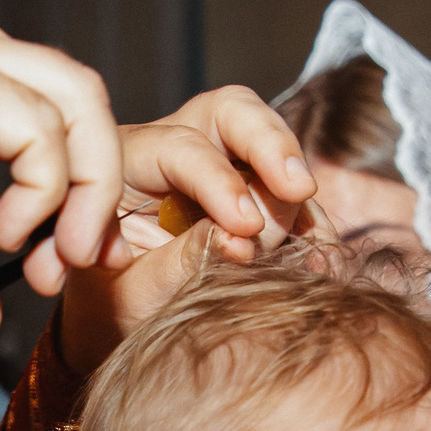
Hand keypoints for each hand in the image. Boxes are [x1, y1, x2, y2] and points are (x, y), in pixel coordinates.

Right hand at [0, 2, 122, 341]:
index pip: (52, 109)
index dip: (72, 186)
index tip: (54, 260)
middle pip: (81, 100)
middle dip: (95, 187)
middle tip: (77, 261)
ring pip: (80, 104)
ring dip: (85, 191)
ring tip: (55, 257)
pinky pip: (41, 131)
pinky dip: (44, 190)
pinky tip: (6, 234)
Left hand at [38, 86, 317, 375]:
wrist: (119, 317)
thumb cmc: (112, 303)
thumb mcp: (132, 293)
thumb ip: (176, 265)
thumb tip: (239, 242)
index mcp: (124, 162)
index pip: (179, 148)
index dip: (218, 182)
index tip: (245, 227)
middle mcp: (172, 145)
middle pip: (230, 113)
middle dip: (271, 145)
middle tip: (300, 190)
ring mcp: (217, 161)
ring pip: (268, 142)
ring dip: (292, 192)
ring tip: (304, 247)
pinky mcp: (252, 187)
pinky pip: (290, 190)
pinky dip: (309, 220)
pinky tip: (318, 254)